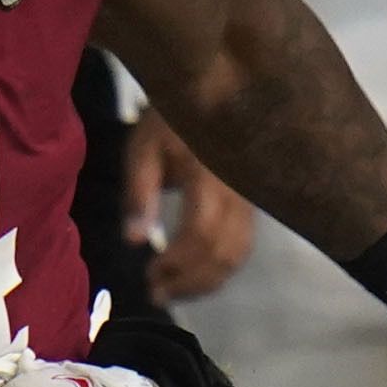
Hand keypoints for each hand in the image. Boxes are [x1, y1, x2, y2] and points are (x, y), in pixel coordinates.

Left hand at [122, 110, 257, 300]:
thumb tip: (135, 241)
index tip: (149, 276)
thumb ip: (140, 194)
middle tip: (156, 294)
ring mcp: (249, 201)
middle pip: (224, 252)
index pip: (200, 232)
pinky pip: (243, 246)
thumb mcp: (143, 148)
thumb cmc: (168, 120)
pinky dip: (219, 268)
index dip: (177, 262)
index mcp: (208, 176)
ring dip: (206, 281)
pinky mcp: (251, 206)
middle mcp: (237, 193)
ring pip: (238, 254)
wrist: (210, 92)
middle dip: (190, 281)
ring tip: (173, 291)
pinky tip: (194, 274)